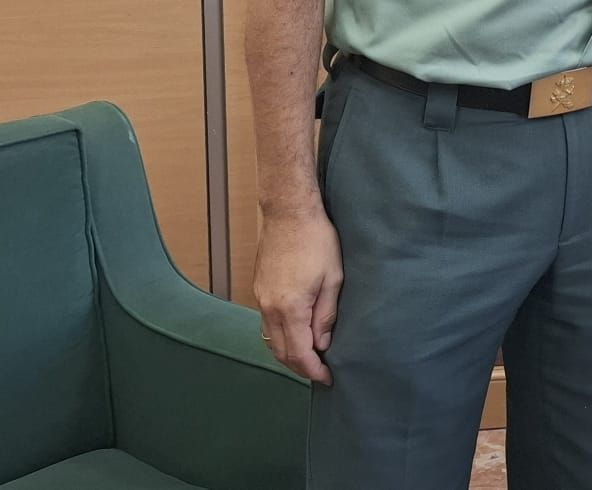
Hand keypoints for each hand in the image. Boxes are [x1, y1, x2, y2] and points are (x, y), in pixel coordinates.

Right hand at [253, 205, 343, 383]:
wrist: (288, 212)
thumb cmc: (316, 240)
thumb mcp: (333, 278)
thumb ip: (326, 315)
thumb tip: (322, 343)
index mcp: (290, 308)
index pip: (299, 353)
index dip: (313, 370)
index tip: (327, 378)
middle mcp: (269, 307)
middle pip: (281, 352)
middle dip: (300, 367)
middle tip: (319, 372)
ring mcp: (261, 298)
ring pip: (270, 339)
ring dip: (288, 353)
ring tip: (309, 357)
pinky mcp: (259, 289)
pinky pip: (266, 324)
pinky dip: (279, 336)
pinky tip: (294, 334)